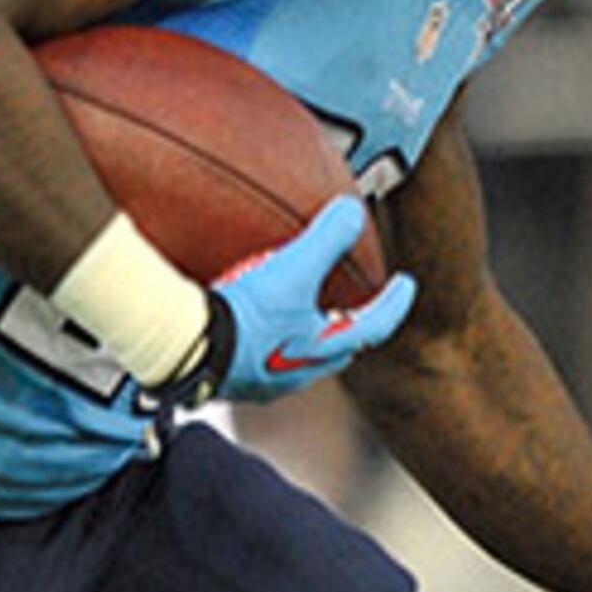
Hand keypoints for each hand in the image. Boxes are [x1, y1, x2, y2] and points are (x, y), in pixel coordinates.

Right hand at [180, 194, 416, 403]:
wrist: (186, 349)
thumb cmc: (247, 315)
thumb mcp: (293, 268)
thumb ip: (328, 237)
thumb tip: (353, 209)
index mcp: (323, 351)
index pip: (376, 326)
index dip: (394, 302)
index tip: (405, 283)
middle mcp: (296, 375)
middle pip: (336, 349)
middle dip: (347, 325)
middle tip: (351, 303)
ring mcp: (262, 382)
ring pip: (294, 357)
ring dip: (301, 332)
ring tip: (295, 307)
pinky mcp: (229, 381)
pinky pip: (255, 356)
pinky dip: (261, 336)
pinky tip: (243, 319)